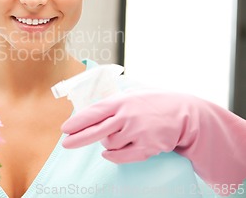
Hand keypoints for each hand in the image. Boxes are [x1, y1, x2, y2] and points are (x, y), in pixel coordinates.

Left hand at [61, 88, 245, 193]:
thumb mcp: (132, 94)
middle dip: (78, 138)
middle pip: (96, 131)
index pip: (94, 112)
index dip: (78, 121)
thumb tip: (90, 114)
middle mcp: (127, 116)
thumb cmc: (154, 102)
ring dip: (108, 142)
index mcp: (121, 100)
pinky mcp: (146, 147)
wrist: (185, 113)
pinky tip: (109, 152)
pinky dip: (112, 155)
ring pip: (109, 144)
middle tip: (66, 143)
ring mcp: (137, 132)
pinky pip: (121, 156)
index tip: (65, 128)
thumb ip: (113, 103)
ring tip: (120, 133)